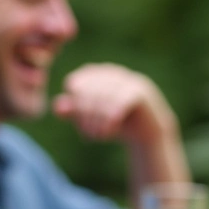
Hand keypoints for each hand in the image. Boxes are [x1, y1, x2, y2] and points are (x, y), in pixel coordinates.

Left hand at [52, 63, 176, 144]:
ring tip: (100, 137)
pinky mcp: (140, 90)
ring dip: (98, 122)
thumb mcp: (92, 119)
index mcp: (95, 74)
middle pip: (87, 90)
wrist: (149, 132)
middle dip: (85, 117)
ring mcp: (127, 79)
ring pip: (102, 98)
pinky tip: (111, 132)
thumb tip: (58, 107)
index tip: (82, 129)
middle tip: (91, 137)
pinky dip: (111, 120)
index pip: (75, 84)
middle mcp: (110, 72)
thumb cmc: (117, 124)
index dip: (75, 108)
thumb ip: (74, 112)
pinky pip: (119, 102)